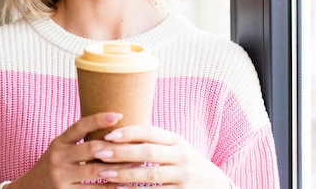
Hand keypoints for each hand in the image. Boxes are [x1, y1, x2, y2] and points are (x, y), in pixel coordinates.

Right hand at [7, 112, 125, 188]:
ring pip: (95, 170)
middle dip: (116, 147)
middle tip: (136, 145)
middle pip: (91, 148)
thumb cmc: (52, 167)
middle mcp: (57, 157)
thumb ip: (79, 141)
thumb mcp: (60, 150)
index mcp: (58, 142)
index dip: (99, 119)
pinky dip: (110, 188)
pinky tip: (123, 185)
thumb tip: (111, 129)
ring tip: (136, 166)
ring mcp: (60, 176)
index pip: (80, 126)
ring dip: (118, 168)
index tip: (119, 115)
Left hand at [92, 125, 230, 187]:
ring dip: (125, 174)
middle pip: (147, 152)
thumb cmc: (186, 163)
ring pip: (150, 174)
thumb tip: (119, 133)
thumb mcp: (176, 148)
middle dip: (121, 152)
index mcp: (177, 140)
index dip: (129, 133)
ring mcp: (183, 176)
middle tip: (99, 152)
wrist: (216, 185)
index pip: (150, 132)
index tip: (108, 135)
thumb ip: (154, 141)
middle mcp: (181, 156)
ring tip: (105, 173)